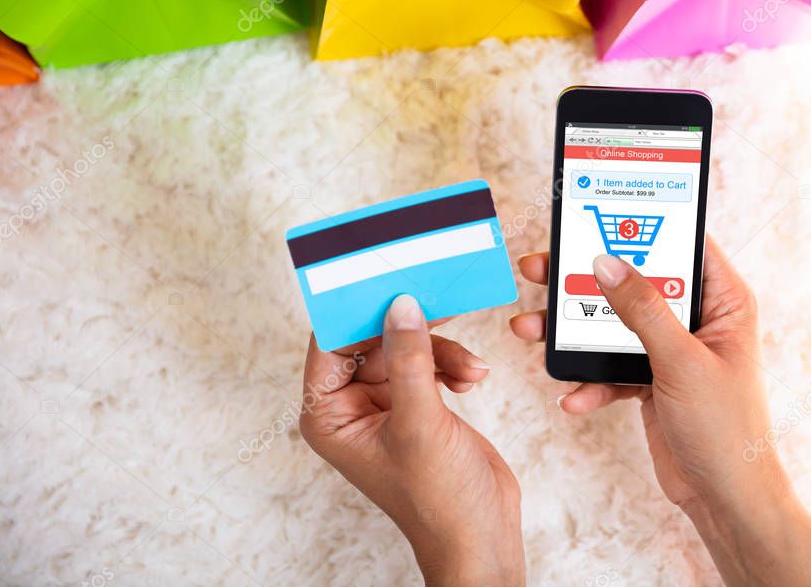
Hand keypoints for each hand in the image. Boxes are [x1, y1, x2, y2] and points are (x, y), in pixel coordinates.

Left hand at [301, 295, 524, 585]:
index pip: (330, 343)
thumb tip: (400, 306)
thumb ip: (409, 361)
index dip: (354, 309)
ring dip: (440, 350)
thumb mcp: (419, 424)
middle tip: (438, 301)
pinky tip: (471, 379)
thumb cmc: (437, 500)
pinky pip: (428, 361)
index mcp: (329, 415)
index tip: (382, 276)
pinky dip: (451, 364)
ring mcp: (385, 403)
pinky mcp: (416, 403)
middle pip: (371, 338)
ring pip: (406, 345)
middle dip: (408, 326)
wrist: (481, 533)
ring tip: (467, 369)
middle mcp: (350, 406)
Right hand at [510, 239, 810, 585]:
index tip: (595, 212)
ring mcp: (671, 349)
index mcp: (723, 301)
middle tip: (539, 269)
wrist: (724, 499)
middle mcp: (697, 319)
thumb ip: (642, 310)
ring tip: (530, 331)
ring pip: (613, 324)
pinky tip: (573, 399)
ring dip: (572, 332)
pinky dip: (589, 382)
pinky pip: (610, 367)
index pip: (682, 244)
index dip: (641, 224)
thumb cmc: (727, 431)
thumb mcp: (681, 362)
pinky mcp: (650, 379)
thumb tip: (605, 263)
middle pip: (634, 281)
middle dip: (584, 281)